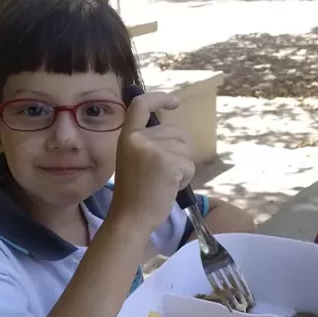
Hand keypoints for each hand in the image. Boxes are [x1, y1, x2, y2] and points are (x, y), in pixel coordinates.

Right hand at [109, 92, 194, 233]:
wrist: (130, 218)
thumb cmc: (135, 194)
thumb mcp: (134, 160)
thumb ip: (148, 143)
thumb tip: (174, 133)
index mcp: (128, 136)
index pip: (141, 105)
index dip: (159, 98)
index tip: (174, 102)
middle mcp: (139, 138)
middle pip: (176, 132)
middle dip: (178, 151)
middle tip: (161, 174)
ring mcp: (154, 149)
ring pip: (185, 148)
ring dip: (182, 166)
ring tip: (164, 181)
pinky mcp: (169, 162)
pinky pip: (189, 164)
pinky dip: (185, 177)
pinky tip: (170, 187)